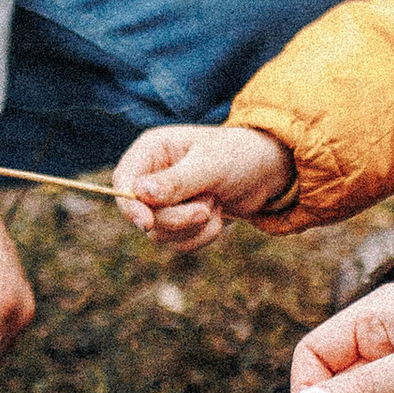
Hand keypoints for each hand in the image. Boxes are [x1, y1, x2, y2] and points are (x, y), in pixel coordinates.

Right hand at [113, 121, 290, 250]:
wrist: (269, 173)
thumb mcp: (211, 165)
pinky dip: (201, 236)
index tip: (147, 223)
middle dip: (177, 218)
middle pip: (141, 213)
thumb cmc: (240, 156)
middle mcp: (152, 176)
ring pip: (159, 233)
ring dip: (192, 227)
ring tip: (216, 204)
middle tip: (207, 210)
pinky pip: (178, 243)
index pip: (124, 181)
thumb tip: (139, 193)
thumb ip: (176, 181)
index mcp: (152, 150)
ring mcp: (165, 201)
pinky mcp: (179, 221)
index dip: (130, 205)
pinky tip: (219, 216)